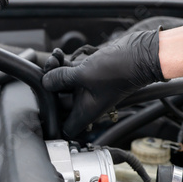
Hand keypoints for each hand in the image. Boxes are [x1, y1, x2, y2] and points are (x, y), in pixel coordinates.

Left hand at [42, 29, 165, 137]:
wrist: (139, 53)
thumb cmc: (119, 70)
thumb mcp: (82, 75)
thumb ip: (60, 79)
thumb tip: (45, 81)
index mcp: (86, 111)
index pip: (67, 127)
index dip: (54, 123)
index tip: (43, 110)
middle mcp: (86, 101)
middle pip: (59, 101)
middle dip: (49, 87)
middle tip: (46, 74)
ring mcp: (87, 86)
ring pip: (62, 83)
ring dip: (54, 71)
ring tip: (54, 60)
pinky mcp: (89, 72)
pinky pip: (70, 70)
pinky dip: (62, 63)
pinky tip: (59, 54)